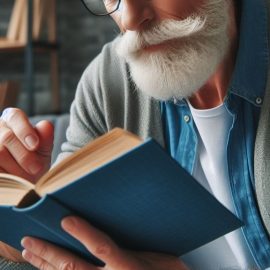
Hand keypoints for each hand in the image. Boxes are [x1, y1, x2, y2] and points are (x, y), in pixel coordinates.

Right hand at [0, 108, 53, 182]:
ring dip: (15, 168)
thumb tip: (46, 125)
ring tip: (24, 176)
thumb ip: (45, 139)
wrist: (23, 183)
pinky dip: (5, 174)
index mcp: (14, 119)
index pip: (15, 116)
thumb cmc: (34, 163)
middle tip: (36, 169)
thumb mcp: (43, 152)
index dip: (25, 131)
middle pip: (7, 137)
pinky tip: (11, 178)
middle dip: (24, 156)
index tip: (34, 146)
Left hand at [21, 216, 188, 269]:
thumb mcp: (161, 257)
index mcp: (129, 268)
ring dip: (46, 265)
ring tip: (30, 252)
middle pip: (74, 267)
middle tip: (30, 239)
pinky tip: (45, 268)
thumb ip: (137, 244)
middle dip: (49, 253)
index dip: (83, 233)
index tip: (65, 219)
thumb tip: (118, 220)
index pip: (102, 248)